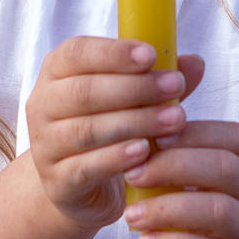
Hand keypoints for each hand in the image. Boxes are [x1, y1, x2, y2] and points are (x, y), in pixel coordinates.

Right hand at [25, 37, 205, 230]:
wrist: (78, 186)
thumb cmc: (108, 128)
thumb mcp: (131, 99)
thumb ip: (158, 80)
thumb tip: (195, 63)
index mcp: (56, 72)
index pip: (77, 53)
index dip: (113, 53)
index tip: (151, 55)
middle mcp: (42, 105)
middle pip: (84, 91)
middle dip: (135, 88)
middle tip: (175, 86)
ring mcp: (45, 145)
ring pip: (87, 129)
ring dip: (135, 122)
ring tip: (175, 119)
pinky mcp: (57, 182)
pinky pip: (86, 167)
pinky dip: (117, 158)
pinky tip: (145, 151)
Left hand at [122, 119, 238, 238]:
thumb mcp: (187, 212)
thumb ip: (170, 181)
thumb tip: (131, 142)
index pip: (236, 139)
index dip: (195, 131)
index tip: (150, 136)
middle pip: (229, 168)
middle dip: (175, 164)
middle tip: (131, 172)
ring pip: (222, 211)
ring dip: (169, 208)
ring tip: (130, 216)